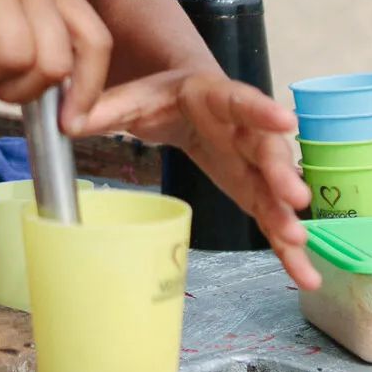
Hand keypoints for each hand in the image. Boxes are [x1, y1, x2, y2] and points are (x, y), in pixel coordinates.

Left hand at [79, 67, 317, 288]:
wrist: (188, 100)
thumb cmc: (164, 96)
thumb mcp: (133, 97)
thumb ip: (103, 109)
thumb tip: (67, 122)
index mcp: (214, 97)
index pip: (239, 99)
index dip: (262, 110)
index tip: (284, 121)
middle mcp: (243, 130)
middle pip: (267, 150)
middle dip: (282, 173)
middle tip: (295, 198)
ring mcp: (253, 164)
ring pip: (276, 191)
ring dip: (289, 218)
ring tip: (299, 246)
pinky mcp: (254, 192)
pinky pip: (272, 220)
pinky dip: (287, 249)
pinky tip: (304, 275)